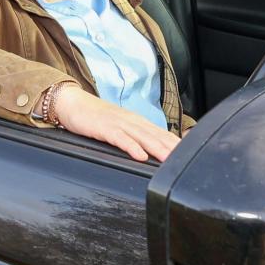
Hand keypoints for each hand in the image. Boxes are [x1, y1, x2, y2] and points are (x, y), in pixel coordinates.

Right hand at [55, 85, 179, 161]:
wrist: (72, 103)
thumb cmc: (96, 118)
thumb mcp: (118, 127)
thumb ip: (134, 137)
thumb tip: (149, 152)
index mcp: (136, 122)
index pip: (161, 133)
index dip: (176, 144)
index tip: (191, 156)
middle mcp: (131, 121)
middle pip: (156, 135)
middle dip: (172, 148)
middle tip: (187, 161)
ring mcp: (118, 123)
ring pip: (142, 137)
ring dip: (157, 148)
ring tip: (169, 160)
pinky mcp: (104, 128)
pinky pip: (120, 138)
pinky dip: (131, 147)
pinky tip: (140, 156)